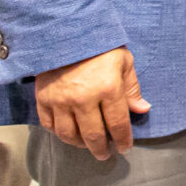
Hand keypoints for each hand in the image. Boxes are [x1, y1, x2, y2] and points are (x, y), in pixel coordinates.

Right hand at [34, 47, 149, 158]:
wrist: (66, 32)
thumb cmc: (100, 46)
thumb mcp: (124, 62)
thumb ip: (132, 88)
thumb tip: (142, 110)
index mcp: (108, 89)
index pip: (118, 124)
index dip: (123, 140)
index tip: (125, 148)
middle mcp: (83, 99)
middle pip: (93, 136)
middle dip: (101, 149)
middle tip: (105, 154)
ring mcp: (61, 101)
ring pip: (69, 135)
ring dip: (80, 145)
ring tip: (87, 146)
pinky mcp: (43, 99)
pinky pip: (49, 125)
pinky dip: (59, 134)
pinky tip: (68, 133)